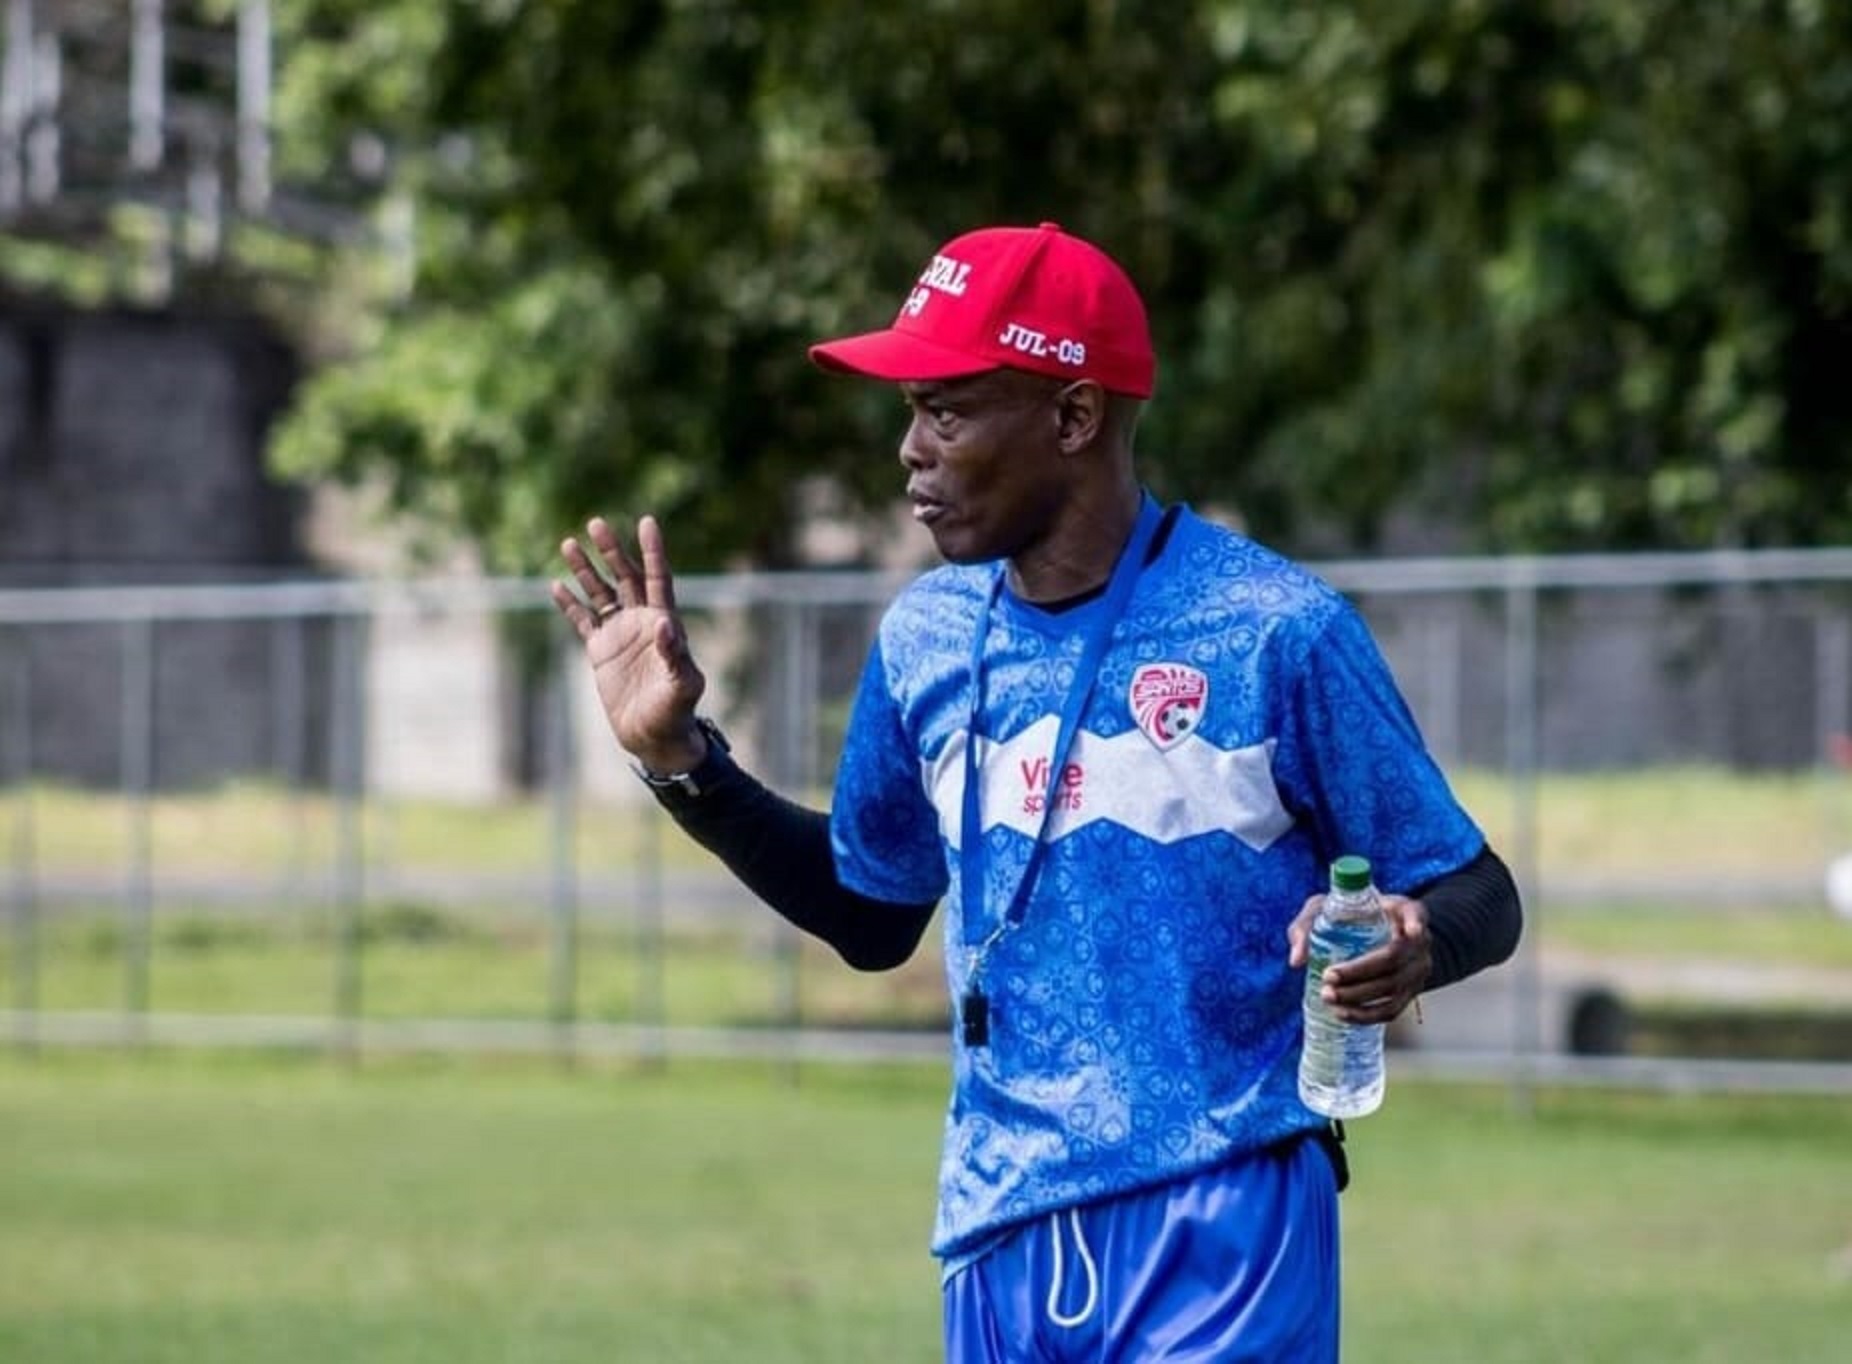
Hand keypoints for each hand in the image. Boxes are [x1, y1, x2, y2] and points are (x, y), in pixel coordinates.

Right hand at [551, 514, 708, 770]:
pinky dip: (570, 604)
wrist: (653, 736)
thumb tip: (665, 624)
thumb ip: (675, 655)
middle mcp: (641, 622)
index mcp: (665, 623)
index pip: (658, 578)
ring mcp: (620, 634)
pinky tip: (556, 585)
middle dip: (611, 551)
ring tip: (568, 543)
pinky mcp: (600, 651)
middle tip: (596, 523)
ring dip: (586, 570)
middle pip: (625, 577)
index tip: (647, 522)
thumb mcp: (682, 685)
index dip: (653, 551)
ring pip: (601, 593)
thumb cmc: (675, 711)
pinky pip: (582, 620)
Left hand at [1286, 893, 1430, 1024]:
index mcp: (1403, 910)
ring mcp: (1417, 969)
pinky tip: (1342, 1013)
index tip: (1412, 931)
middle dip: (1360, 971)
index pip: (1416, 913)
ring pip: (1393, 988)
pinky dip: (1366, 1014)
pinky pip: (1392, 1009)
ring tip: (1329, 997)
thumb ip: (1307, 927)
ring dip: (1360, 997)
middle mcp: (1418, 941)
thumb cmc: (1345, 916)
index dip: (1415, 922)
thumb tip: (1297, 959)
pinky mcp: (1409, 993)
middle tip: (1329, 977)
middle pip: (1394, 958)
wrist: (1367, 935)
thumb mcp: (1325, 910)